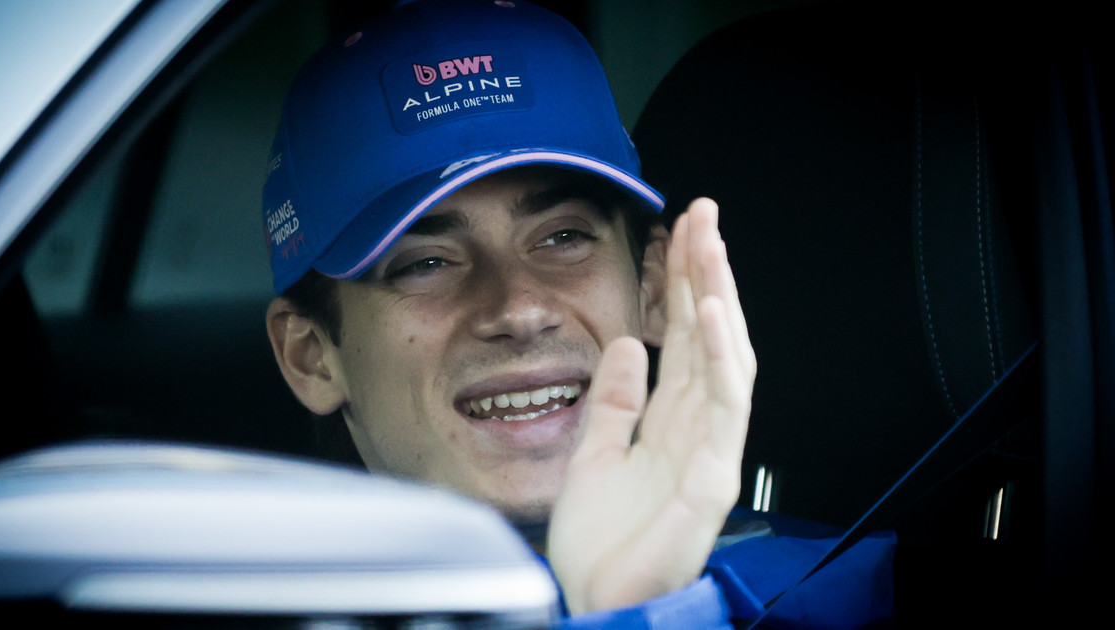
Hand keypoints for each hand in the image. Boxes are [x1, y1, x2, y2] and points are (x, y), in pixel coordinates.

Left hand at [546, 198, 755, 613]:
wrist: (594, 602)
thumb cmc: (600, 546)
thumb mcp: (592, 456)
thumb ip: (613, 402)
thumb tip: (625, 345)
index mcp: (666, 423)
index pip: (681, 338)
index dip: (681, 284)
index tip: (678, 232)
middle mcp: (694, 429)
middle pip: (708, 336)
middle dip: (707, 273)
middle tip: (704, 214)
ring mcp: (709, 450)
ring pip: (726, 358)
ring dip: (719, 298)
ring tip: (711, 244)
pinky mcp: (713, 478)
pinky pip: (725, 408)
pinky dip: (721, 357)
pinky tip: (713, 313)